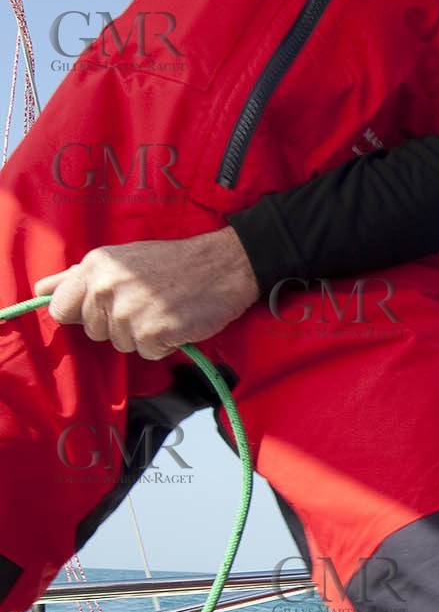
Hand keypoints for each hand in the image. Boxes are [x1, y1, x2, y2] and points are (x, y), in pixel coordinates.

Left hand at [33, 228, 258, 360]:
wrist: (226, 265)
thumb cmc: (175, 263)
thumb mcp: (122, 258)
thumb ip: (77, 276)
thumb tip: (39, 289)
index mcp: (95, 266)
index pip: (60, 309)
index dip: (82, 312)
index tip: (106, 306)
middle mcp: (106, 288)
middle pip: (93, 330)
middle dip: (117, 323)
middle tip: (147, 301)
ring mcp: (128, 313)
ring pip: (120, 344)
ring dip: (143, 334)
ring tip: (165, 309)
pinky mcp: (152, 334)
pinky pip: (147, 353)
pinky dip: (164, 344)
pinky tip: (177, 321)